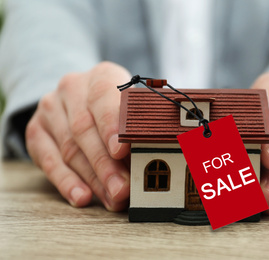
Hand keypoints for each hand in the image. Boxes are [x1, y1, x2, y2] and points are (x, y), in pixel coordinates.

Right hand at [26, 62, 130, 210]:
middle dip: (105, 164)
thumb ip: (139, 126)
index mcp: (101, 76)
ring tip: (112, 199)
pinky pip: (49, 160)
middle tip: (122, 189)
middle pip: (85, 129)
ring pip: (70, 149)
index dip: (112, 126)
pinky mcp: (36, 130)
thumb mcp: (131, 106)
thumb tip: (154, 160)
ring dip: (93, 179)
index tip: (121, 151)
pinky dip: (67, 182)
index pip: (104, 98)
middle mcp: (72, 88)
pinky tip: (82, 197)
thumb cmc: (117, 107)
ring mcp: (50, 108)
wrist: (79, 98)